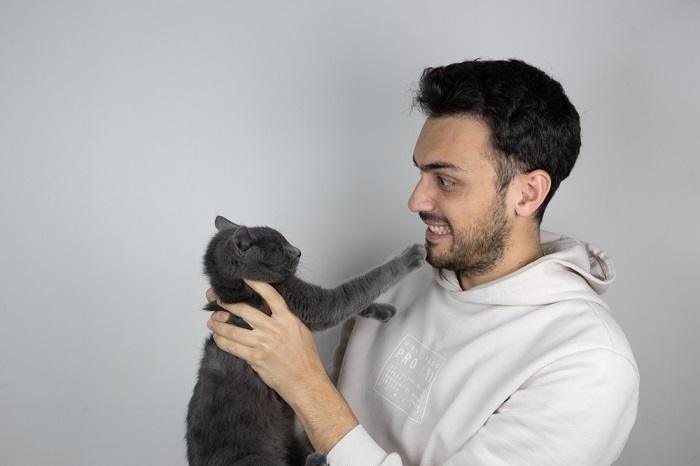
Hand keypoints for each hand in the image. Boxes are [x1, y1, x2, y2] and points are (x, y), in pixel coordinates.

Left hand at [206, 279, 326, 399]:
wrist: (306, 382)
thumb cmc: (305, 359)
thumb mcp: (300, 332)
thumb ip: (285, 320)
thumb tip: (270, 312)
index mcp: (287, 319)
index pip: (270, 295)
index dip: (256, 284)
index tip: (244, 278)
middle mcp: (274, 329)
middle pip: (244, 310)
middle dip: (226, 304)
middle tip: (216, 301)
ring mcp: (263, 343)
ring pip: (233, 329)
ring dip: (219, 324)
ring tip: (212, 321)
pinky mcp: (255, 358)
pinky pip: (232, 347)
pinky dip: (222, 341)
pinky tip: (217, 338)